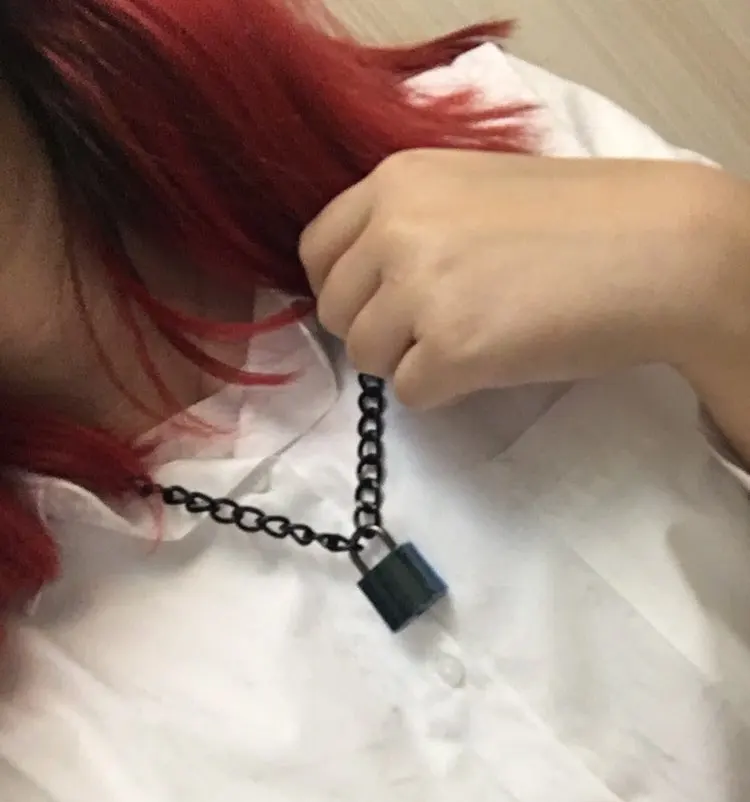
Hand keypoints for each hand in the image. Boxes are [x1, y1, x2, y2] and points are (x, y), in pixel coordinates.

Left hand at [299, 149, 742, 408]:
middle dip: (375, 330)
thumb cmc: (579, 218)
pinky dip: (444, 389)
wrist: (654, 249)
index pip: (316, 250)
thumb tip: (366, 282)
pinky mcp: (449, 351)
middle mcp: (394, 231)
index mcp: (396, 181)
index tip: (375, 303)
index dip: (342, 287)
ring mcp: (418, 292)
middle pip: (334, 311)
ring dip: (408, 361)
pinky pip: (409, 393)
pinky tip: (492, 360)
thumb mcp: (472, 188)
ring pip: (366, 356)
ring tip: (472, 339)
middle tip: (434, 328)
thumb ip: (409, 222)